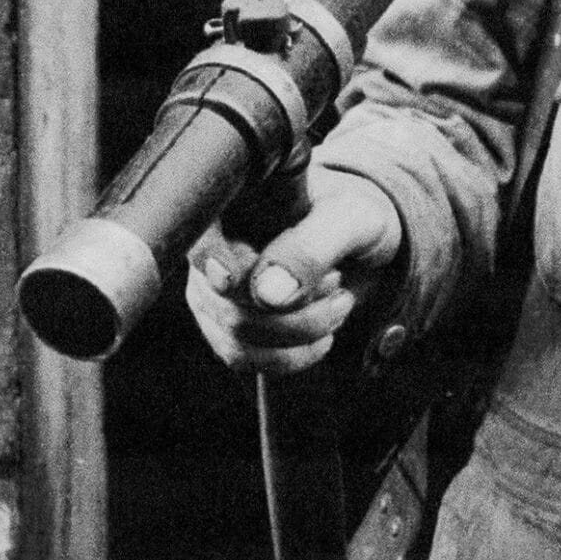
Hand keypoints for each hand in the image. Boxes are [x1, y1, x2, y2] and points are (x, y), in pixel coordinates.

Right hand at [185, 167, 404, 375]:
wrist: (359, 244)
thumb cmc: (351, 219)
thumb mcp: (349, 220)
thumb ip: (311, 247)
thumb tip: (266, 294)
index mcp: (233, 201)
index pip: (201, 239)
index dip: (212, 262)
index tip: (233, 281)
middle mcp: (210, 247)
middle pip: (223, 300)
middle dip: (291, 308)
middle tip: (337, 282)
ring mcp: (212, 290)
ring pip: (234, 336)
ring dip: (298, 333)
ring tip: (339, 304)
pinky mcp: (225, 325)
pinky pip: (242, 358)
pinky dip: (290, 356)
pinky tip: (323, 336)